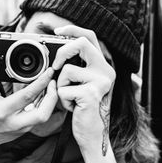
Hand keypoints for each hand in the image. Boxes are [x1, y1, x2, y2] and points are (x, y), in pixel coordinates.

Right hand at [0, 56, 58, 148]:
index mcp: (3, 110)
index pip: (27, 96)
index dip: (40, 83)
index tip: (48, 73)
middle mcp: (14, 121)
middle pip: (42, 113)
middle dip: (52, 97)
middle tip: (53, 82)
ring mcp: (22, 128)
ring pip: (44, 116)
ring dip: (50, 100)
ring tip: (50, 86)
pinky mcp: (26, 130)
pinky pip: (40, 117)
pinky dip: (45, 105)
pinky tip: (44, 95)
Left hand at [51, 26, 115, 155]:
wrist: (92, 133)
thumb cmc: (81, 107)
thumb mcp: (78, 83)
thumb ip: (73, 65)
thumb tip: (55, 52)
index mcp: (103, 65)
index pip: (90, 36)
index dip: (73, 29)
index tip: (57, 31)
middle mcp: (106, 70)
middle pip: (80, 43)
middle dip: (62, 53)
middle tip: (56, 68)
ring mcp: (101, 81)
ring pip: (66, 70)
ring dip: (61, 86)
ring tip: (71, 98)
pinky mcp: (92, 93)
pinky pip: (64, 89)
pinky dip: (62, 101)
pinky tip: (73, 108)